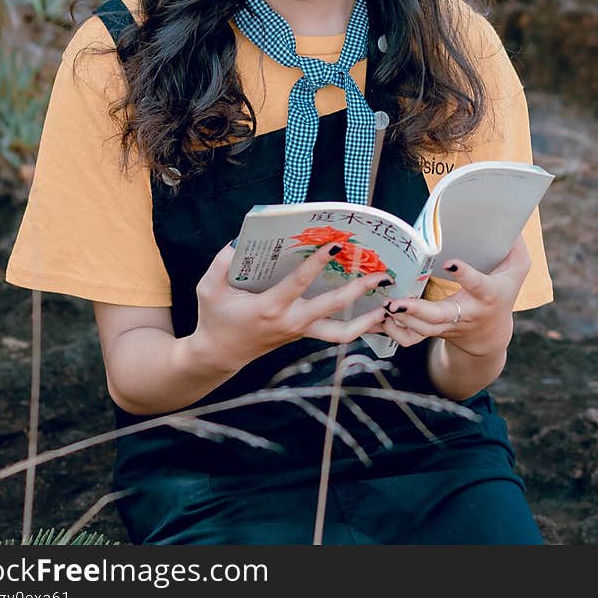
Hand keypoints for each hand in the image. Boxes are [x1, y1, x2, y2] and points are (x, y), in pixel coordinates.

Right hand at [190, 241, 390, 373]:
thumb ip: (221, 264)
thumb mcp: (209, 289)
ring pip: (341, 333)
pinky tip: (376, 315)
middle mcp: (291, 322)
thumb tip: (239, 242)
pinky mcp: (304, 334)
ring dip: (367, 320)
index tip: (337, 244)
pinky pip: (335, 334)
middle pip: (332, 308)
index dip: (318, 263)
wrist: (219, 355)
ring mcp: (300, 331)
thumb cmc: (215, 318)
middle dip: (358, 290)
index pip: (299, 283)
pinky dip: (358, 327)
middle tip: (380, 274)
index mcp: (270, 307)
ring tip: (389, 305)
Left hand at [380, 235, 530, 356]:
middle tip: (395, 303)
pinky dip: (395, 331)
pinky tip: (381, 318)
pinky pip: (412, 339)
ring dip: (401, 319)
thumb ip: (516, 248)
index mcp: (486, 295)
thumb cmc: (503, 294)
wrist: (491, 335)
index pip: (477, 285)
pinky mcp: (434, 333)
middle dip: (417, 311)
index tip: (450, 262)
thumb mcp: (517, 272)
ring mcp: (448, 326)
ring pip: (423, 330)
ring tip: (383, 305)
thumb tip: (515, 220)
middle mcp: (466, 313)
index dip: (465, 275)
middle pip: (440, 316)